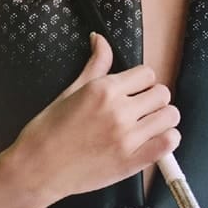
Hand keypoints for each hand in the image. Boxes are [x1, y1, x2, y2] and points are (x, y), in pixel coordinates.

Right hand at [11, 33, 180, 206]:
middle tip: (140, 108)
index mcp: (104, 89)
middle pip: (162, 93)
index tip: (134, 91)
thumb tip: (100, 38)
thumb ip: (95, 64)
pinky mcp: (132, 162)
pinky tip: (153, 140)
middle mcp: (119, 111)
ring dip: (162, 118)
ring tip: (148, 124)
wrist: (37, 168)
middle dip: (153, 98)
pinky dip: (167, 140)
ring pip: (169, 116)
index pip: (147, 73)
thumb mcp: (72, 90)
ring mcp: (127, 138)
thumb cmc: (49, 128)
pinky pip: (168, 144)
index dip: (142, 81)